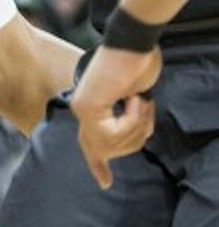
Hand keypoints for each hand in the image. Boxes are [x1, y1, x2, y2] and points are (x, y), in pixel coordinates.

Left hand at [70, 44, 161, 189]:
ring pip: (115, 146)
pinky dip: (132, 118)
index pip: (91, 144)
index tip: (104, 184)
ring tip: (138, 99)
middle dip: (134, 136)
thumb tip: (133, 138)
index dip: (98, 165)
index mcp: (93, 108)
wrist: (134, 42)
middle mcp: (82, 110)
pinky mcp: (86, 109)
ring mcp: (82, 110)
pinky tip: (131, 97)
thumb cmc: (139, 63)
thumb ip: (129, 120)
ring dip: (137, 124)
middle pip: (109, 150)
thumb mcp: (137, 99)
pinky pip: (115, 134)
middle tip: (144, 107)